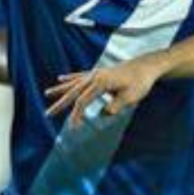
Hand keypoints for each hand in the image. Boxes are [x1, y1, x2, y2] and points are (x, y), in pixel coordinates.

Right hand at [43, 59, 163, 127]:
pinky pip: (79, 76)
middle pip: (74, 92)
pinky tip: (60, 79)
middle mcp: (95, 76)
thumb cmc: (140, 82)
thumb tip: (104, 114)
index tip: (73, 127)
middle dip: (60, 104)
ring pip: (73, 83)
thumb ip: (116, 105)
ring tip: (46, 94)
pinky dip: (69, 78)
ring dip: (60, 90)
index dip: (77, 115)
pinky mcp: (99, 72)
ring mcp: (96, 73)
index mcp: (101, 82)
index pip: (83, 101)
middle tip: (47, 114)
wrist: (147, 66)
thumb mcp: (131, 96)